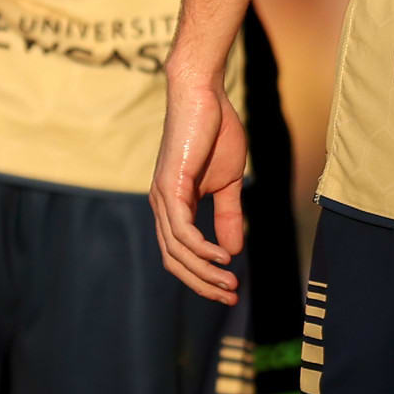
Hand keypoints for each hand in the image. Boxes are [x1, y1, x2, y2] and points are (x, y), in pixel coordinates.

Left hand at [150, 63, 249, 302]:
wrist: (204, 96)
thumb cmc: (215, 133)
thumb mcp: (227, 183)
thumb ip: (228, 216)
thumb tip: (231, 251)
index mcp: (173, 207)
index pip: (180, 254)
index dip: (202, 277)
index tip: (229, 291)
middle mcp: (161, 206)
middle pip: (174, 260)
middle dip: (202, 283)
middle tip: (230, 297)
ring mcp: (163, 196)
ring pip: (177, 250)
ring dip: (204, 272)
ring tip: (230, 283)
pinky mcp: (171, 185)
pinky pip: (182, 228)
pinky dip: (201, 248)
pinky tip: (221, 258)